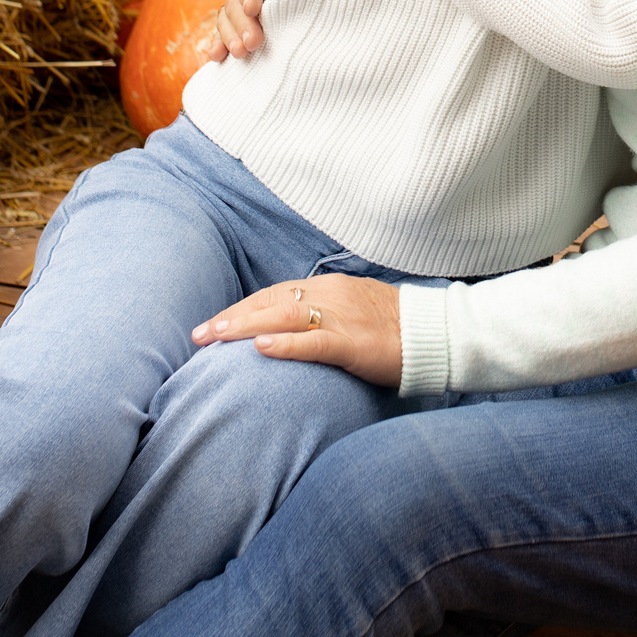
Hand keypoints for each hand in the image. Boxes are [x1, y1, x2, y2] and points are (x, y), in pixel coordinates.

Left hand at [192, 273, 403, 386]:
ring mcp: (343, 318)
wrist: (437, 335)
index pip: (274, 294)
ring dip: (244, 326)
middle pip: (271, 301)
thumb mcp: (355, 312)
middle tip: (199, 335)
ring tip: (215, 339)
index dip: (241, 308)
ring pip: (284, 315)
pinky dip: (285, 343)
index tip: (213, 325)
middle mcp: (332, 296)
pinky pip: (315, 342)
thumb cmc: (395, 329)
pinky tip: (260, 348)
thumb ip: (324, 315)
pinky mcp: (355, 344)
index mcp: (331, 288)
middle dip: (232, 318)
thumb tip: (290, 329)